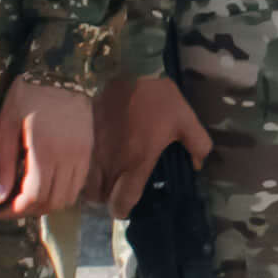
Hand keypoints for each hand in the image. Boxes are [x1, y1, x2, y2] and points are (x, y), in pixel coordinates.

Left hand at [0, 77, 94, 216]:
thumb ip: (3, 164)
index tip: (0, 210)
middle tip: (12, 205)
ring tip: (28, 197)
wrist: (62, 69)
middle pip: (53, 201)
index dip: (16, 210)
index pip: (34, 197)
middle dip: (31, 210)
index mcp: (45, 151)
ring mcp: (83, 154)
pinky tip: (46, 183)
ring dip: (48, 203)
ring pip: (68, 195)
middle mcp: (69, 157)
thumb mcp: (7, 125)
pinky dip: (62, 191)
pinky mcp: (90, 150)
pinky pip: (79, 183)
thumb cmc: (28, 94)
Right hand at [92, 72, 215, 215]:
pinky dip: (84, 169)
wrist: (125, 67)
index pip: (122, 201)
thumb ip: (197, 144)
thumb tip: (199, 164)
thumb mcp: (185, 118)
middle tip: (116, 189)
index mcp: (137, 162)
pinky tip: (94, 161)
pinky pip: (78, 164)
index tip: (125, 207)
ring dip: (93, 185)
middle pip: (99, 197)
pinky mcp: (82, 138)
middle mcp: (112, 163)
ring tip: (105, 177)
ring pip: (85, 182)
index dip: (123, 209)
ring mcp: (93, 151)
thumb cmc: (156, 97)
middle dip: (106, 198)